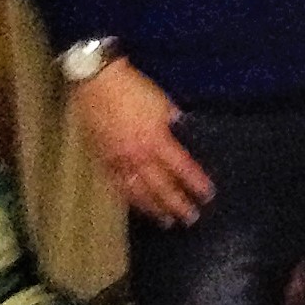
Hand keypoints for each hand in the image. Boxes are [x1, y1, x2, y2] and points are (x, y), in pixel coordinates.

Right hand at [71, 61, 212, 226]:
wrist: (97, 84)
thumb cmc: (133, 90)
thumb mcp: (163, 103)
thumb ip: (174, 121)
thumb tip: (182, 130)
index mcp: (156, 140)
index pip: (182, 168)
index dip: (195, 182)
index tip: (207, 195)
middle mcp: (138, 155)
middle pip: (161, 186)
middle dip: (177, 203)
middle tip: (191, 218)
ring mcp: (118, 160)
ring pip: (138, 191)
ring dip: (154, 208)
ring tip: (166, 221)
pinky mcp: (102, 159)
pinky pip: (117, 185)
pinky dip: (129, 198)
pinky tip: (137, 205)